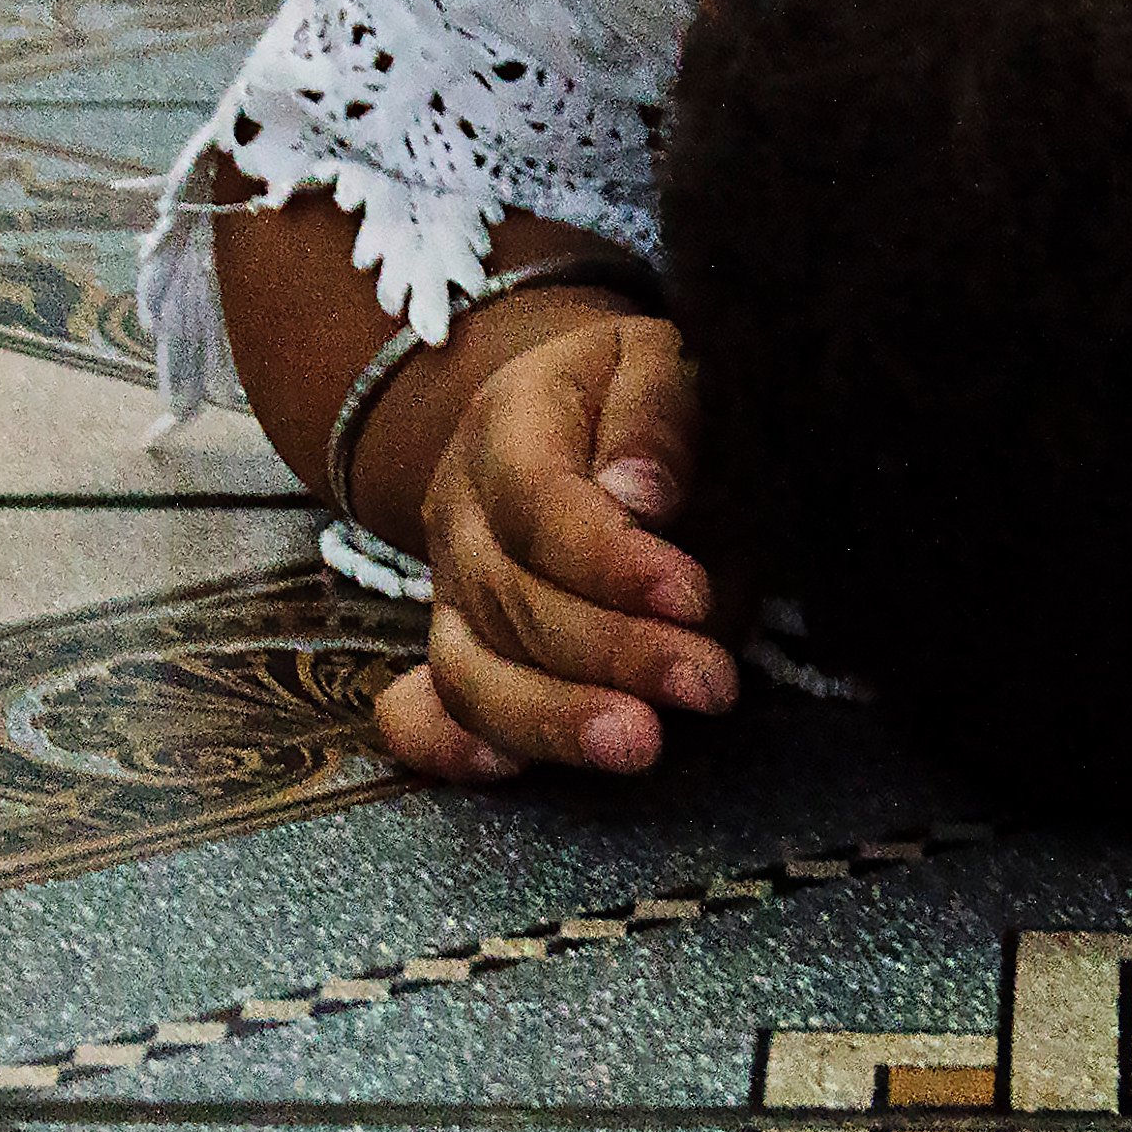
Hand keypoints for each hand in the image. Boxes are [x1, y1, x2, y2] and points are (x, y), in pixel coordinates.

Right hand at [371, 313, 739, 784]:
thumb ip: (656, 411)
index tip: (693, 596)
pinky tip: (506, 774)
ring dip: (554, 719)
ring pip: (471, 670)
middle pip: (511, 601)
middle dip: (614, 653)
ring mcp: (450, 588)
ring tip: (641, 745)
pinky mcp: (457, 645)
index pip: (538, 504)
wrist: (571, 409)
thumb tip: (642, 496)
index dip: (611, 561)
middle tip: (708, 684)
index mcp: (506, 423)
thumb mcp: (660, 357)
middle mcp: (462, 513)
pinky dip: (448, 748)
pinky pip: (424, 709)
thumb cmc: (634, 388)